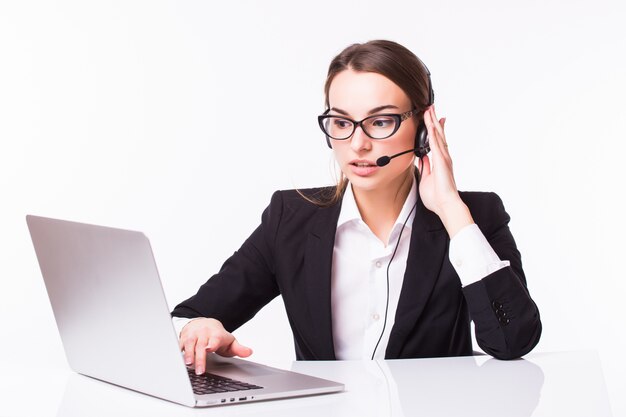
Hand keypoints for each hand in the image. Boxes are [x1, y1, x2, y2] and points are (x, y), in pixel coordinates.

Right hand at [179, 318, 252, 374]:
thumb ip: (239, 349)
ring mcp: (194, 334)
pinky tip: (178, 360)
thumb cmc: (217, 336)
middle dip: (200, 358)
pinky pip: (180, 343)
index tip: (210, 349)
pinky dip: (178, 351)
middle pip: (202, 345)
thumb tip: (249, 352)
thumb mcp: (230, 341)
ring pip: (190, 344)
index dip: (212, 343)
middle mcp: (204, 333)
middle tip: (200, 370)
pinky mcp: (184, 337)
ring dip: (188, 354)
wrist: (204, 323)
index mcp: (217, 334)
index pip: (215, 339)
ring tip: (188, 364)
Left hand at [418, 105, 473, 237]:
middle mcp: (443, 157)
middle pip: (438, 134)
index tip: (432, 120)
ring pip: (437, 135)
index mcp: (439, 162)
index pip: (436, 141)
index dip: (434, 129)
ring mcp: (443, 158)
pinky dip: (433, 133)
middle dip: (434, 120)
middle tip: (431, 108)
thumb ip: (425, 167)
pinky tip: (430, 123)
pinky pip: (435, 143)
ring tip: (430, 110)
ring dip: (433, 122)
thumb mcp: (426, 179)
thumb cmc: (437, 197)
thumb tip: (423, 158)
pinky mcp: (441, 161)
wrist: (445, 205)